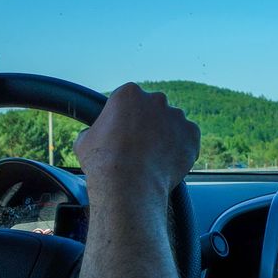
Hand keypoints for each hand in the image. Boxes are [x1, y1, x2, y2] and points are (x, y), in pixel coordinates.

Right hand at [75, 83, 199, 195]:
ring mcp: (177, 116)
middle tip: (141, 146)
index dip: (127, 118)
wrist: (129, 184)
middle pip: (154, 109)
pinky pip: (189, 138)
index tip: (125, 132)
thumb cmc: (103, 162)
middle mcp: (156, 99)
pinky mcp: (192, 134)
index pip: (131, 100)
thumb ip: (95, 130)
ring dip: (167, 135)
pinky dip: (182, 148)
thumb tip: (93, 134)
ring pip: (173, 123)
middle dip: (149, 124)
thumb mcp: (85, 140)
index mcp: (129, 93)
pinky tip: (168, 162)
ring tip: (154, 158)